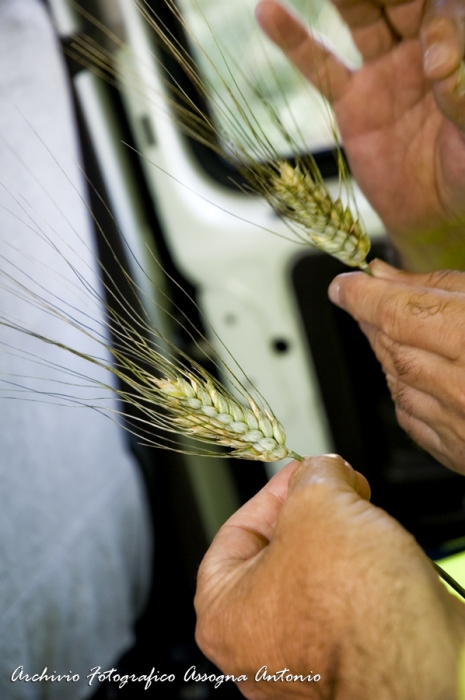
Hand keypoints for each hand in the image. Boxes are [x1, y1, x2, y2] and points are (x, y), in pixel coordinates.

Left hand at [195, 454, 464, 698]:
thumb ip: (311, 476)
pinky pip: (348, 604)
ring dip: (342, 540)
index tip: (303, 473)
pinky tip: (381, 551)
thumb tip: (321, 469)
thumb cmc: (355, 611)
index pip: (238, 530)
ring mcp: (303, 660)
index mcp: (224, 615)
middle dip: (314, 512)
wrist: (421, 667)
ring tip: (365, 515)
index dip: (276, 491)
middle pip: (280, 553)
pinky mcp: (349, 663)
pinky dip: (362, 573)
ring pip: (317, 577)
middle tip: (337, 487)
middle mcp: (256, 647)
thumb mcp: (318, 504)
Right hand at [256, 0, 464, 269]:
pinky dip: (294, 41)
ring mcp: (382, 72)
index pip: (442, 7)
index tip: (431, 58)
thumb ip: (459, 95)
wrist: (434, 213)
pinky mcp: (351, 101)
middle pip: (397, 0)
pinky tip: (268, 12)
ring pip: (361, 19)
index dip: (436, 17)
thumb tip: (435, 60)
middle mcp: (419, 50)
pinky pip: (320, 67)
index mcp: (456, 50)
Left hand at [329, 259, 464, 472]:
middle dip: (371, 317)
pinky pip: (412, 416)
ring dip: (384, 350)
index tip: (345, 284)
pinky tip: (409, 370)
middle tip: (364, 298)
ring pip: (397, 381)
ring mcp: (462, 426)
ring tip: (387, 326)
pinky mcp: (461, 453)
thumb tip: (384, 275)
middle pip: (392, 345)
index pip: (398, 312)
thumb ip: (441, 285)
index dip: (363, 295)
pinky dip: (402, 387)